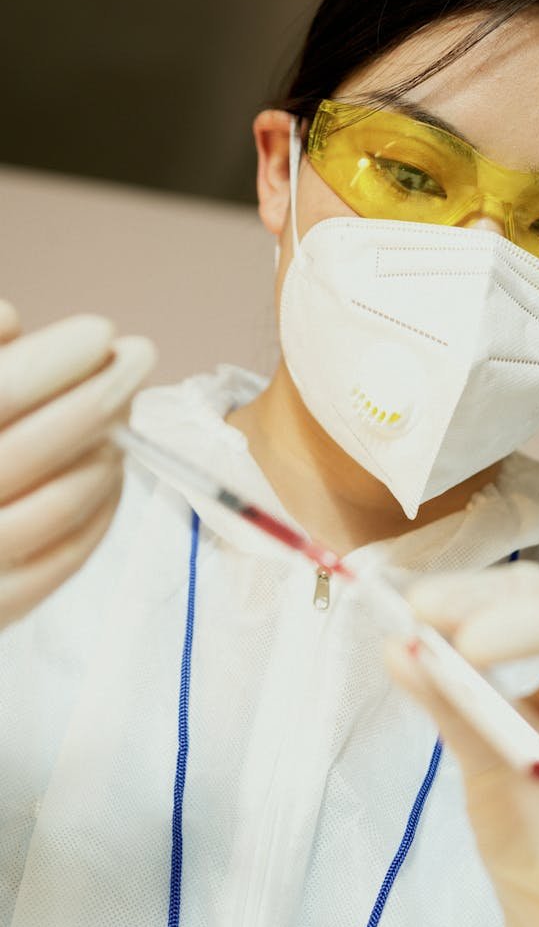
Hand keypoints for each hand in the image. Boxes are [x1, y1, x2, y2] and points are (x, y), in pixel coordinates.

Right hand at [0, 301, 156, 629]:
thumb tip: (10, 319)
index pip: (3, 391)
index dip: (57, 358)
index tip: (101, 332)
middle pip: (42, 444)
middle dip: (102, 392)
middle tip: (138, 354)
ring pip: (65, 500)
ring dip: (107, 448)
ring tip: (122, 412)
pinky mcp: (2, 607)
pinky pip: (69, 553)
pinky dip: (102, 506)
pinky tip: (109, 469)